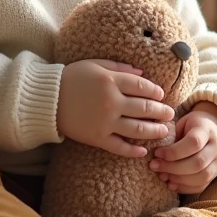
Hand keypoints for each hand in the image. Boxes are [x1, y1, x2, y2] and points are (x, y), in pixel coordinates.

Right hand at [57, 59, 174, 157]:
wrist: (46, 100)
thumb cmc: (71, 78)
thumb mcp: (95, 65)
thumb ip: (119, 68)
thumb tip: (142, 72)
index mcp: (111, 81)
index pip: (142, 86)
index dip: (155, 91)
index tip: (161, 95)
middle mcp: (111, 102)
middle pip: (144, 108)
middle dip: (161, 112)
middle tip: (170, 114)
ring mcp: (105, 122)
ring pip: (137, 129)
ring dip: (154, 131)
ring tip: (164, 131)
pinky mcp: (96, 138)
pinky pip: (119, 147)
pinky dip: (133, 151)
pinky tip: (143, 151)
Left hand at [150, 105, 216, 193]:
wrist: (212, 131)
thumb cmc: (191, 126)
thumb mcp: (182, 123)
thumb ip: (172, 136)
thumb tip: (157, 155)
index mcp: (206, 130)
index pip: (194, 143)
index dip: (173, 151)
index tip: (157, 152)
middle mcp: (216, 147)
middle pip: (197, 163)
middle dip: (172, 167)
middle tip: (155, 166)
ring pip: (201, 177)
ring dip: (178, 179)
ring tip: (162, 175)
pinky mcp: (214, 175)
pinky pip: (201, 186)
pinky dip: (184, 188)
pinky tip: (171, 183)